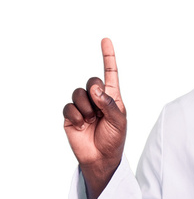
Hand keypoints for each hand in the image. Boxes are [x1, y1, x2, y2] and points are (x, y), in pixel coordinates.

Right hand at [63, 38, 126, 198]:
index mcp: (112, 98)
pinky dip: (76, 116)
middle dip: (95, 93)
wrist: (101, 158)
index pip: (111, 73)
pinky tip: (82, 126)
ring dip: (87, 108)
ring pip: (79, 93)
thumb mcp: (119, 121)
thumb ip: (109, 103)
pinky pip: (69, 106)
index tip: (105, 40)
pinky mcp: (71, 115)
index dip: (108, 57)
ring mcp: (83, 106)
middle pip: (92, 81)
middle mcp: (97, 99)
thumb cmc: (114, 140)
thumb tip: (95, 88)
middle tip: (99, 110)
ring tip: (91, 121)